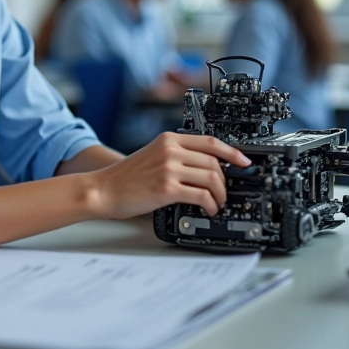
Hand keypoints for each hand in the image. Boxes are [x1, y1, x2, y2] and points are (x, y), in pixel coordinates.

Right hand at [89, 132, 250, 219]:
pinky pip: (202, 195)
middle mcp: (170, 150)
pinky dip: (211, 204)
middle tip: (224, 193)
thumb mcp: (152, 154)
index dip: (232, 152)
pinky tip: (208, 209)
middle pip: (214, 162)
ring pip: (212, 178)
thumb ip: (175, 154)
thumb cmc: (126, 177)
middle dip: (225, 181)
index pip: (210, 141)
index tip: (244, 161)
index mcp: (168, 139)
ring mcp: (169, 168)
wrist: (104, 189)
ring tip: (216, 204)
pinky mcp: (167, 188)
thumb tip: (206, 166)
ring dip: (220, 195)